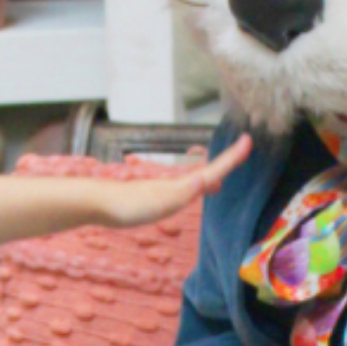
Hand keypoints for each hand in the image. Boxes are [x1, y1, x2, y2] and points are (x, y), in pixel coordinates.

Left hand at [97, 134, 252, 227]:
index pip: (213, 171)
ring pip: (193, 182)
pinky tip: (188, 195)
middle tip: (241, 155)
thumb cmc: (127, 205)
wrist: (98, 204)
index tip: (248, 140)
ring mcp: (163, 190)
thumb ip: (184, 192)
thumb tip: (207, 179)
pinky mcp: (153, 198)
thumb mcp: (160, 202)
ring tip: (221, 183)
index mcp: (180, 185)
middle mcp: (174, 184)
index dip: (231, 158)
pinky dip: (193, 190)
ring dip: (210, 179)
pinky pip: (182, 191)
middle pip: (206, 173)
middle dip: (224, 166)